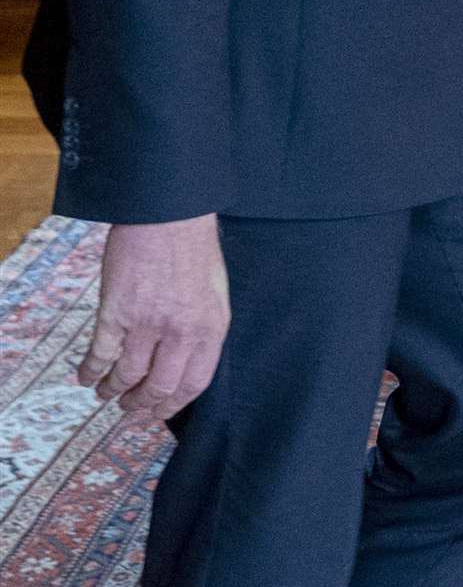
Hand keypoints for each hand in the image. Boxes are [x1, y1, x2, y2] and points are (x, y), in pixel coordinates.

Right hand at [78, 214, 229, 417]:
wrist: (168, 211)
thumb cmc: (192, 243)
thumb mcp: (214, 289)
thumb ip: (202, 325)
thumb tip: (186, 358)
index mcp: (211, 327)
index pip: (194, 384)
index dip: (173, 404)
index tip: (159, 413)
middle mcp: (181, 332)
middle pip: (158, 388)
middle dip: (141, 405)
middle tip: (130, 409)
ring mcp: (147, 324)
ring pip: (126, 376)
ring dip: (114, 391)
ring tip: (107, 394)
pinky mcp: (116, 312)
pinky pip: (100, 354)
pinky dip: (91, 371)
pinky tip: (86, 377)